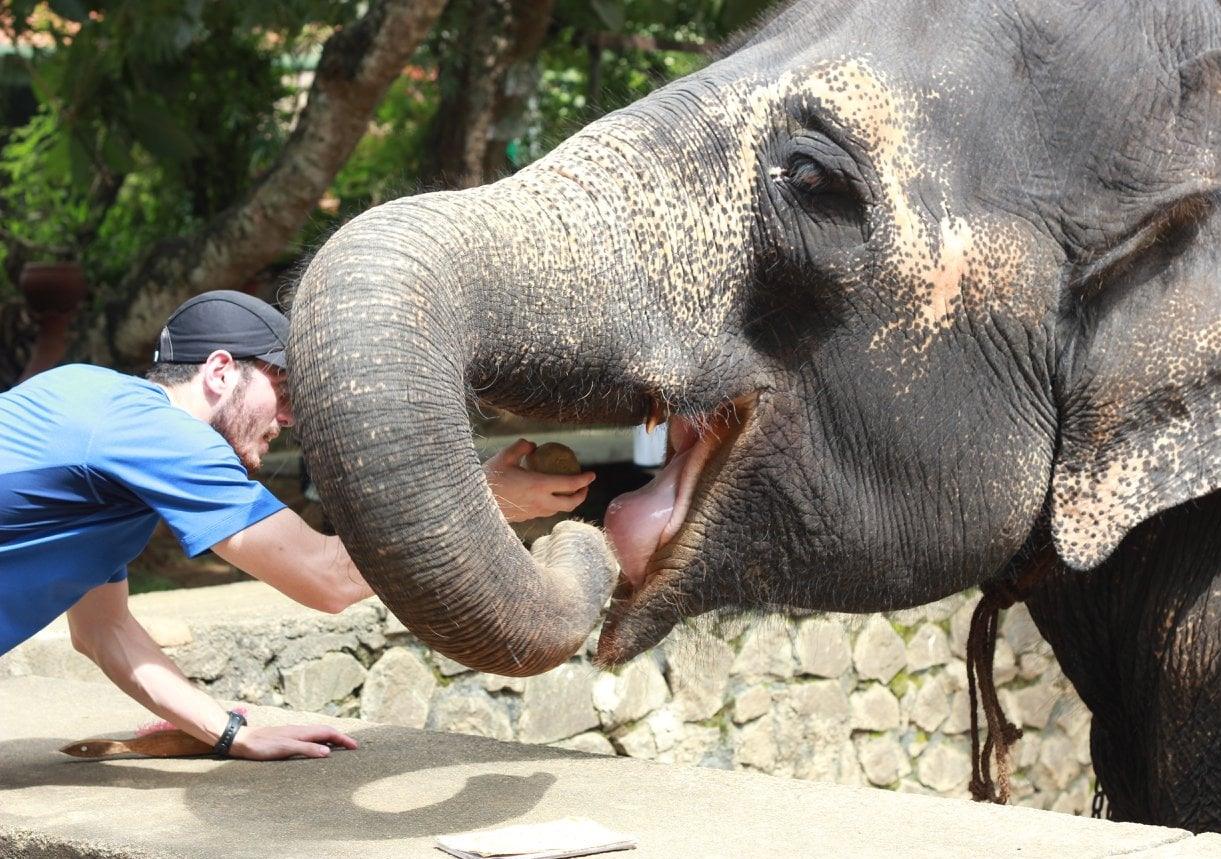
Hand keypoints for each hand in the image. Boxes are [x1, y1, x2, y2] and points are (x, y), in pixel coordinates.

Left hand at [227, 723, 357, 760]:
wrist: (241, 740)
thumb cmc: (262, 746)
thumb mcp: (285, 748)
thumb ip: (307, 749)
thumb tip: (328, 752)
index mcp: (302, 732)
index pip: (328, 732)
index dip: (343, 739)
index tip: (355, 747)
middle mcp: (299, 730)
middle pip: (325, 731)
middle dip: (340, 738)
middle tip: (351, 748)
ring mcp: (292, 734)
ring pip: (317, 734)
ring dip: (330, 740)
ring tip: (338, 749)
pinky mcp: (286, 738)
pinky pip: (309, 739)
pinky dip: (319, 743)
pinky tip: (315, 750)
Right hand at [484, 439, 594, 522]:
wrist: (473, 504)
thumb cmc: (488, 478)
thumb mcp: (504, 457)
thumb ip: (521, 448)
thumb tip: (533, 446)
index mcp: (539, 486)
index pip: (570, 484)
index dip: (584, 480)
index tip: (592, 475)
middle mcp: (540, 502)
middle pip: (570, 503)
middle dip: (581, 495)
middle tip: (583, 486)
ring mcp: (534, 513)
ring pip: (558, 510)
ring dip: (567, 501)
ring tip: (566, 491)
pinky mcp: (526, 518)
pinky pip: (545, 512)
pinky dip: (552, 505)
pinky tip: (545, 496)